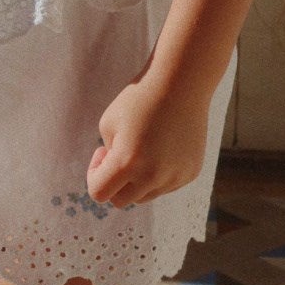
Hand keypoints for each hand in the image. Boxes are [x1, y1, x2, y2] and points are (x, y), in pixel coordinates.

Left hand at [86, 69, 212, 208]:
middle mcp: (153, 176)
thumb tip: (118, 180)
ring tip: (142, 148)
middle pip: (122, 201)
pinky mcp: (190, 174)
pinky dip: (159, 174)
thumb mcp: (108, 125)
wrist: (180, 84)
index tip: (103, 153)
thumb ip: (107, 158)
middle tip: (118, 153)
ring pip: (146, 195)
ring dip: (137, 180)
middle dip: (115, 182)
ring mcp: (175, 177)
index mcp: (127, 163)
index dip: (94, 175)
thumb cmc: (138, 99)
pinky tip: (163, 146)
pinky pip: (166, 185)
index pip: (99, 194)